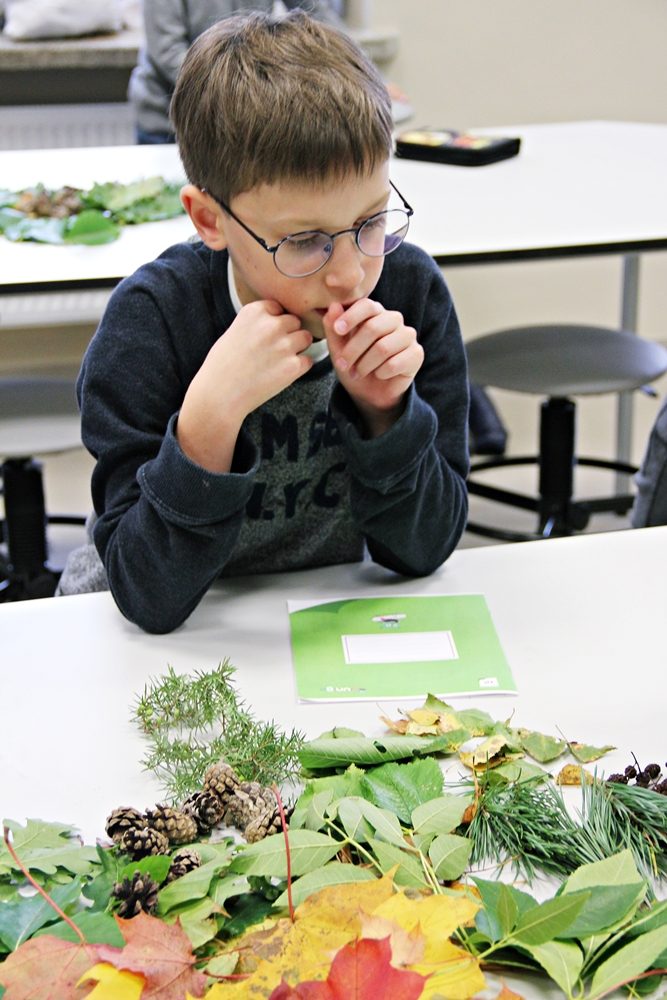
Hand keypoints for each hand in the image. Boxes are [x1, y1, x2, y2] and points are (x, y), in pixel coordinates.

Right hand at [177, 299, 312, 470]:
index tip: (264, 336)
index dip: (273, 322)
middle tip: (273, 352)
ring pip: (306, 338)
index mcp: (254, 312)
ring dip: (297, 348)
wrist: (219, 396)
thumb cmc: (221, 367)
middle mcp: (271, 325)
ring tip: (278, 362)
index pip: (278, 308)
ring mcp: (284, 345)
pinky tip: (281, 374)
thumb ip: (255, 324)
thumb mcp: (233, 332)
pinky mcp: (293, 366)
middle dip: (288, 334)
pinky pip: (308, 360)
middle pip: (295, 321)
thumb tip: (276, 321)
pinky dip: (299, 368)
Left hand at [323, 299, 422, 436]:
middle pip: (373, 328)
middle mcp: (394, 320)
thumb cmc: (354, 365)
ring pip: (383, 348)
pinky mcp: (417, 354)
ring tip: (358, 373)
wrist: (369, 393)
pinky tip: (379, 375)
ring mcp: (408, 336)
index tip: (338, 330)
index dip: (351, 316)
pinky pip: (395, 363)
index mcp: (375, 313)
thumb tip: (334, 305)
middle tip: (343, 365)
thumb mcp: (338, 348)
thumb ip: (333, 327)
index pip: (367, 305)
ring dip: (365, 365)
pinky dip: (381, 373)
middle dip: (353, 350)